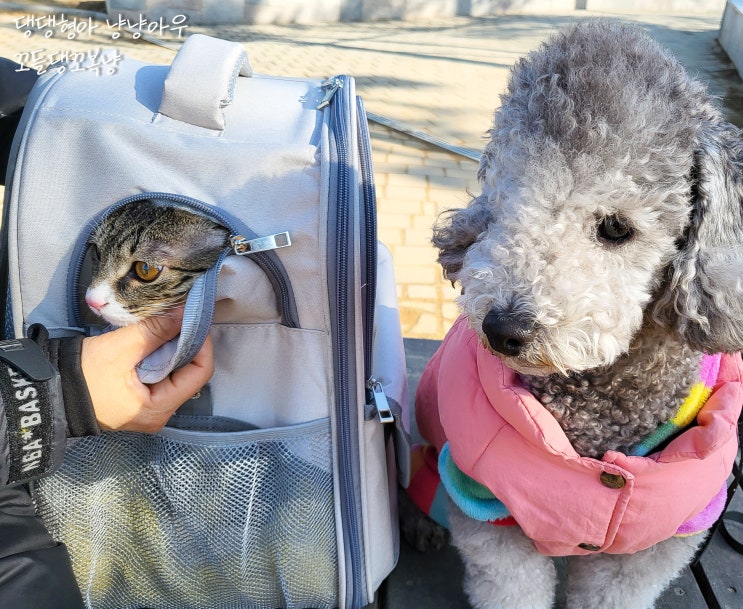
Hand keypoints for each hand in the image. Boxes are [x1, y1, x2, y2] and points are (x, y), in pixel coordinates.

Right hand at [80, 315, 213, 432]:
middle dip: (188, 344)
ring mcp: (150, 408)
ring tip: (170, 324)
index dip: (202, 344)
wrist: (51, 390)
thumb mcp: (121, 349)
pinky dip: (163, 355)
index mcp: (159, 409)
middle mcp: (160, 413)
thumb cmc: (84, 374)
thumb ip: (155, 331)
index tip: (194, 319)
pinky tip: (158, 338)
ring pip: (177, 372)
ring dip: (175, 348)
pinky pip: (163, 375)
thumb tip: (184, 312)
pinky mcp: (141, 399)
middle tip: (183, 317)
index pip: (200, 373)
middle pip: (191, 373)